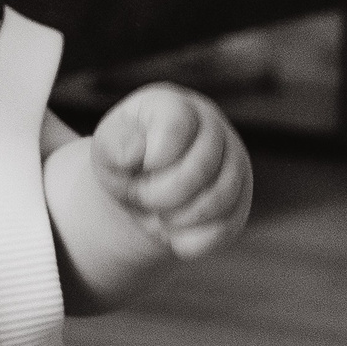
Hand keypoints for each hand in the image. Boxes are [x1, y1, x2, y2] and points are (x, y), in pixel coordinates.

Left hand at [90, 85, 251, 259]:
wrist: (143, 191)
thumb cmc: (126, 164)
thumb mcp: (106, 151)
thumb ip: (115, 145)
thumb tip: (137, 153)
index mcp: (176, 106)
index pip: (177, 126)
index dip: (154, 158)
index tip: (139, 168)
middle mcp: (212, 128)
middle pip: (201, 166)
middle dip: (161, 194)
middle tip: (141, 198)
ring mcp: (233, 163)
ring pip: (220, 197)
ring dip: (178, 217)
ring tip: (158, 215)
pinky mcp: (240, 199)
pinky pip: (226, 226)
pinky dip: (192, 239)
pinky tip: (173, 233)